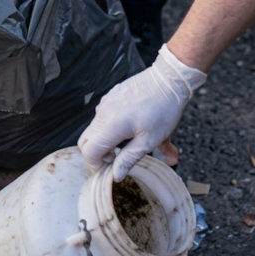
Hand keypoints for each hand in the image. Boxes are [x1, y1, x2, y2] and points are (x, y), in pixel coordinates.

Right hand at [77, 43, 205, 180]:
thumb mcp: (149, 140)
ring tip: (128, 145)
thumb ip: (129, 159)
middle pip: (85, 140)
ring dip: (106, 141)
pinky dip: (110, 128)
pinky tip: (131, 128)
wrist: (169, 79)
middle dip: (96, 155)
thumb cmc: (164, 110)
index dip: (96, 165)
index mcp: (111, 126)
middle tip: (115, 161)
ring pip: (95, 128)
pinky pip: (103, 116)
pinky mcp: (111, 96)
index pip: (89, 151)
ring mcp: (105, 103)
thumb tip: (116, 175)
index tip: (111, 169)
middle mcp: (103, 113)